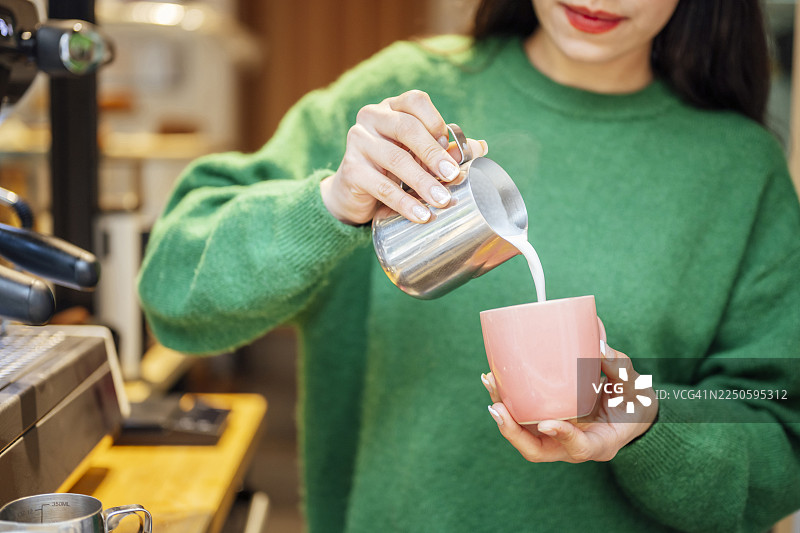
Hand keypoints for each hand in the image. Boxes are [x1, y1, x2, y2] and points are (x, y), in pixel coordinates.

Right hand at [320, 90, 487, 224]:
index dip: (435, 122)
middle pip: (407, 128)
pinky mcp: (350, 170)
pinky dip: (404, 203)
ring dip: (423, 182)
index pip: (415, 101)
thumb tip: (481, 148)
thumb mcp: (418, 155)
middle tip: (453, 175)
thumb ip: (445, 149)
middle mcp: (371, 118)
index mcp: (391, 107)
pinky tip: (421, 215)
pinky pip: (381, 187)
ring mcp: (358, 142)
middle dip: (434, 154)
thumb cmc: (391, 168)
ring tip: (442, 200)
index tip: (449, 145)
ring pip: (396, 159)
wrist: (353, 192)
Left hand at [482, 345, 657, 462]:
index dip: (562, 436)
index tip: (547, 422)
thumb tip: (597, 343)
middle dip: (513, 431)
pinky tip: (493, 378)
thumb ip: (619, 367)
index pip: (580, 448)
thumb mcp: (635, 386)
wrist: (631, 412)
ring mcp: (556, 437)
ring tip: (490, 381)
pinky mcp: (546, 422)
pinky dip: (506, 400)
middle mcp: (572, 446)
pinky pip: (522, 417)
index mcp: (601, 443)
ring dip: (502, 412)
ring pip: (523, 434)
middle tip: (497, 406)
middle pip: (537, 449)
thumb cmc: (635, 401)